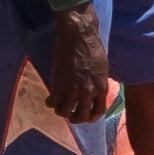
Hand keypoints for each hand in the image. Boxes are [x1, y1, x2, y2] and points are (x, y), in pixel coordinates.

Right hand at [38, 0, 111, 121]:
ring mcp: (72, 90)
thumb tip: (95, 93)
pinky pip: (52, 103)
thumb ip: (99, 83)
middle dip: (75, 118)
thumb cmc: (92, 47)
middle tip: (71, 114)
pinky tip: (51, 98)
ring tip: (60, 105)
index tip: (86, 116)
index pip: (98, 112)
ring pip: (64, 113)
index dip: (91, 117)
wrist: (78, 36)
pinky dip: (51, 103)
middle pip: (81, 117)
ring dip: (62, 111)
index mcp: (101, 88)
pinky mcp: (58, 85)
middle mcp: (87, 93)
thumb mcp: (102, 68)